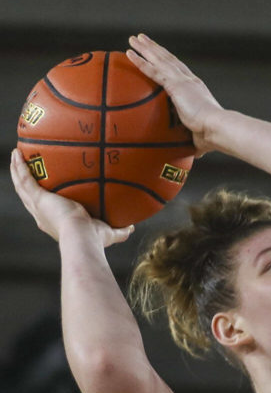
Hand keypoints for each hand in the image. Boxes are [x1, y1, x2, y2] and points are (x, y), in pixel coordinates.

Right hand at [10, 149, 132, 246]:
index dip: (41, 198)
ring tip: (16, 156)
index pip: (45, 208)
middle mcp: (42, 216)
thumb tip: (132, 227)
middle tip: (24, 167)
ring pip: (21, 186)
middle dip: (25, 181)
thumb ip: (120, 230)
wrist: (83, 238)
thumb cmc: (94, 239)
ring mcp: (37, 207)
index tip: (43, 189)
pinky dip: (19, 166)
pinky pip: (24, 179)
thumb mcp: (108, 232)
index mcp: (54, 223)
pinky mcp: (37, 199)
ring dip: (17, 170)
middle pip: (28, 195)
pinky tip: (17, 153)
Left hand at [127, 33, 222, 155]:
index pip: (180, 71)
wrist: (217, 128)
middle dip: (156, 49)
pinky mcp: (175, 85)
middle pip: (168, 59)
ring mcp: (182, 81)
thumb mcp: (201, 137)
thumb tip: (192, 155)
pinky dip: (141, 62)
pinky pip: (153, 71)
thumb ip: (195, 141)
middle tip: (143, 39)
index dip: (169, 62)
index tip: (161, 55)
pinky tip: (130, 54)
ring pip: (160, 60)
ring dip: (146, 48)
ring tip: (134, 39)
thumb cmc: (212, 136)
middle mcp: (189, 80)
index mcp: (196, 89)